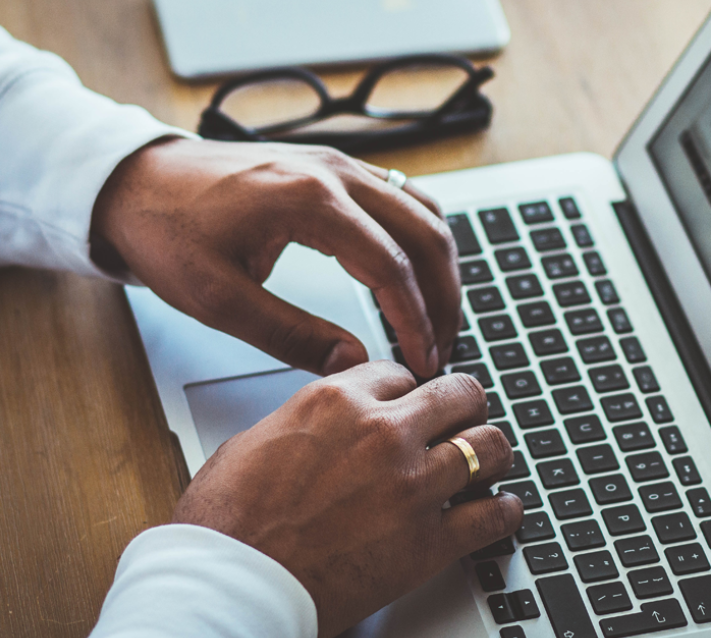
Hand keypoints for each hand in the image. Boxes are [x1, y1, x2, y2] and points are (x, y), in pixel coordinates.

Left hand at [91, 137, 459, 377]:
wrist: (135, 181)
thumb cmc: (167, 231)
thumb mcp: (218, 298)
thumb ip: (291, 334)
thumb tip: (354, 362)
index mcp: (309, 201)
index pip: (392, 266)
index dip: (416, 321)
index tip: (424, 360)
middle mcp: (335, 173)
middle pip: (425, 235)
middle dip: (444, 298)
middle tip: (441, 348)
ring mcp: (339, 164)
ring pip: (424, 212)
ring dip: (442, 267)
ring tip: (440, 318)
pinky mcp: (335, 168)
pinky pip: (405, 197)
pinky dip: (424, 237)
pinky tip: (421, 271)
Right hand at [171, 361, 522, 636]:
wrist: (230, 586)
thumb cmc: (228, 523)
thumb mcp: (257, 440)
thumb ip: (308, 422)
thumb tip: (326, 425)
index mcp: (336, 402)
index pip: (401, 374)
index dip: (410, 392)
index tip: (414, 405)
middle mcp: (382, 433)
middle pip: (460, 394)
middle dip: (465, 406)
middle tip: (465, 421)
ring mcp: (411, 485)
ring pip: (489, 446)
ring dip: (492, 453)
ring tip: (489, 462)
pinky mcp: (427, 542)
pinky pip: (494, 516)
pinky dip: (504, 512)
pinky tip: (501, 510)